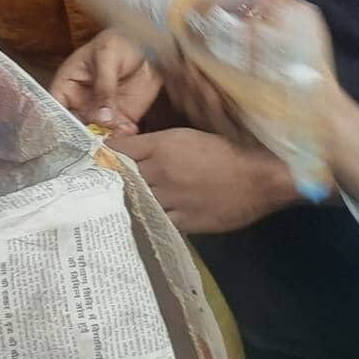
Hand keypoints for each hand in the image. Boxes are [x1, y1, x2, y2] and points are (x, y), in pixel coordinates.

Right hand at [50, 30, 162, 135]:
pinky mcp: (122, 117)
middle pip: (75, 125)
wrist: (149, 46)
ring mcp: (102, 111)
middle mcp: (81, 101)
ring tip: (115, 136)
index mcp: (68, 83)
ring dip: (105, 139)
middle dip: (83, 136)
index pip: (55, 106)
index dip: (57, 120)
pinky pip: (119, 134)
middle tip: (93, 142)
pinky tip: (128, 132)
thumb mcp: (107, 56)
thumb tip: (101, 116)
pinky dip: (124, 138)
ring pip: (97, 134)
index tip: (66, 134)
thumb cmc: (120, 41)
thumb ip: (104, 85)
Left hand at [107, 127, 296, 233]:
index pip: (119, 149)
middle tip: (100, 184)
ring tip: (117, 205)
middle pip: (122, 177)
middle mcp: (160, 171)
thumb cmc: (227, 150)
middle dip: (111, 179)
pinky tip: (143, 221)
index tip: (98, 158)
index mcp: (160, 146)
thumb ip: (158, 144)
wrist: (259, 176)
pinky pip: (157, 222)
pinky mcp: (185, 221)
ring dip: (127, 202)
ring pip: (136, 201)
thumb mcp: (188, 136)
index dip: (106, 154)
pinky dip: (149, 221)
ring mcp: (171, 198)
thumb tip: (135, 149)